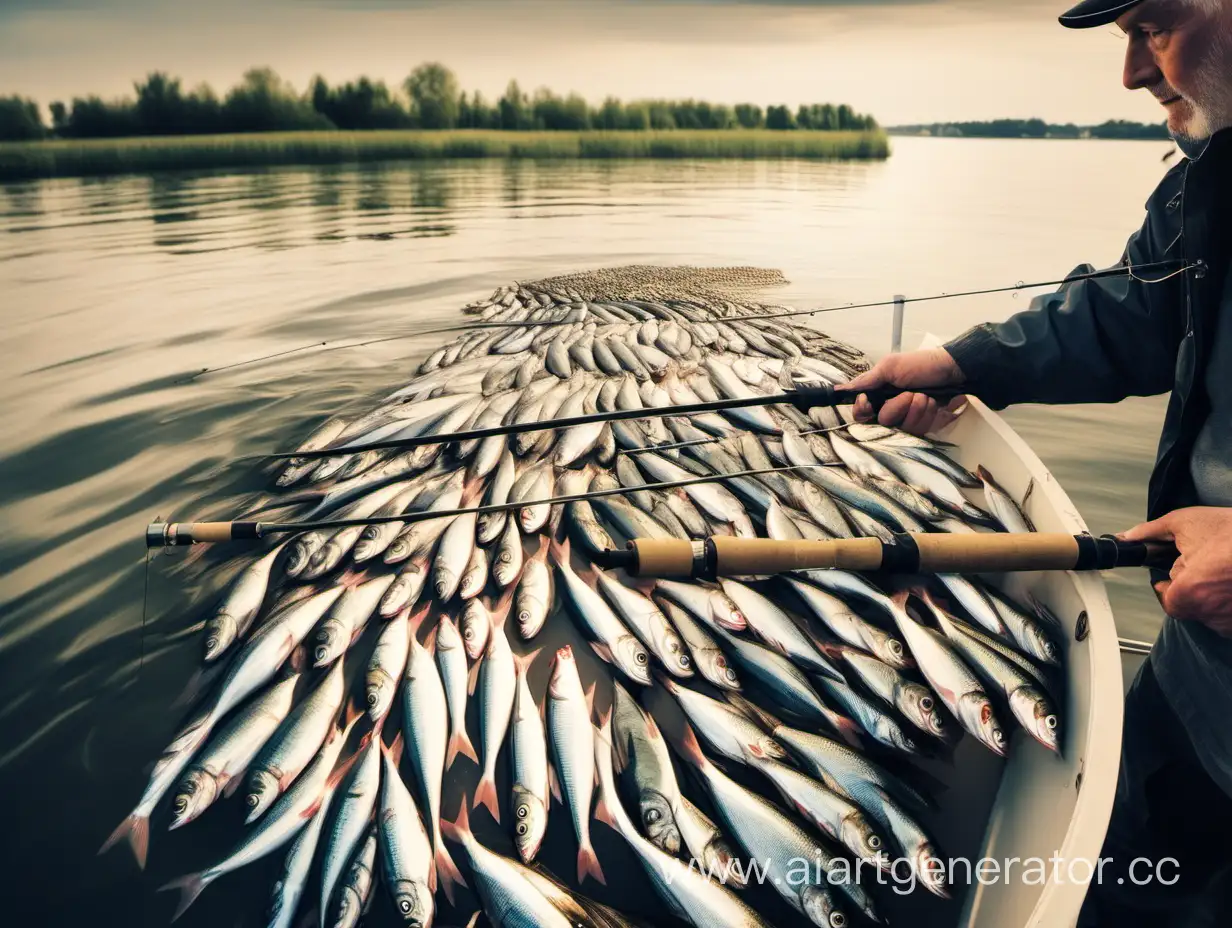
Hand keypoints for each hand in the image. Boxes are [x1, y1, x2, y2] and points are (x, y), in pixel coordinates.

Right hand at [837, 348, 967, 435]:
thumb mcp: (891, 366)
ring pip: (902, 429)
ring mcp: (905, 419)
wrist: (952, 371)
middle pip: (881, 424)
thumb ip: (867, 380)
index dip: (863, 411)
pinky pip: (919, 432)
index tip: (868, 401)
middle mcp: (888, 409)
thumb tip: (841, 388)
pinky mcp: (921, 426)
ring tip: (925, 396)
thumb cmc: (921, 365)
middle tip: (911, 393)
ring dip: (916, 411)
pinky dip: (927, 416)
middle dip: (897, 407)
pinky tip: (932, 404)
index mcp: (877, 394)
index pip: (859, 414)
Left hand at [1120, 507, 1231, 635]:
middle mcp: (1214, 615)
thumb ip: (1151, 532)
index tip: (1176, 573)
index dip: (1169, 584)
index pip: (1167, 600)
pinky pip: (1231, 616)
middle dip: (1195, 585)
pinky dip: (1231, 599)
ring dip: (1216, 593)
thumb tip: (1128, 537)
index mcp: (1191, 593)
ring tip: (1226, 568)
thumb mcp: (1187, 522)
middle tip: (1209, 563)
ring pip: (1214, 611)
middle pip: (1192, 605)